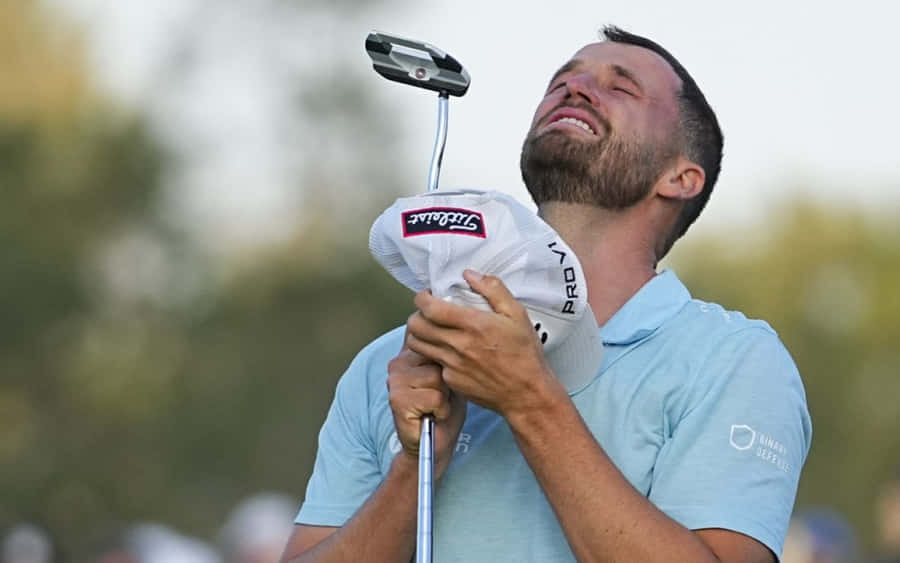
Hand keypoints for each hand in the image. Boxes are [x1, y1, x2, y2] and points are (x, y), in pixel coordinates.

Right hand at [387, 345, 466, 479]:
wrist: (435, 443)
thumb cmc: (446, 408)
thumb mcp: (451, 374)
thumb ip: (446, 354)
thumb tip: (452, 334)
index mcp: (410, 352)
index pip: (434, 340)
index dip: (448, 361)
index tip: (444, 380)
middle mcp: (398, 362)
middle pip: (439, 357)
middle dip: (448, 380)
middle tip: (440, 396)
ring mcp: (395, 380)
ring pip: (437, 377)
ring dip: (444, 397)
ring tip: (437, 406)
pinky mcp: (397, 400)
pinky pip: (434, 397)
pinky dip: (441, 410)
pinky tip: (432, 415)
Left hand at [405, 270, 564, 417]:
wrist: (526, 394)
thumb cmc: (524, 355)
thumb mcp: (517, 314)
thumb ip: (493, 289)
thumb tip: (470, 274)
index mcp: (473, 325)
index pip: (430, 308)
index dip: (422, 298)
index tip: (427, 295)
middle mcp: (458, 346)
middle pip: (416, 326)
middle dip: (417, 314)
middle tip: (427, 312)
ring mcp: (452, 365)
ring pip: (417, 345)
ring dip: (420, 334)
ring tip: (433, 329)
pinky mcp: (451, 381)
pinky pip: (433, 362)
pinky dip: (435, 354)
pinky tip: (449, 351)